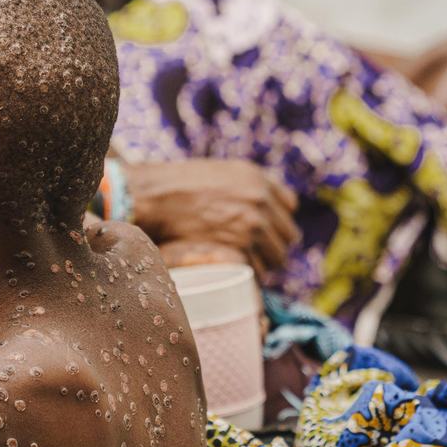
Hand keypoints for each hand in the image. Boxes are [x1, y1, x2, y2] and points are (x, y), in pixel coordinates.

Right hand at [127, 159, 299, 274]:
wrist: (156, 197)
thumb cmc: (180, 185)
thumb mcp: (223, 171)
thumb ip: (249, 184)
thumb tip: (265, 204)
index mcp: (260, 180)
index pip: (289, 206)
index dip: (277, 218)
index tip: (267, 227)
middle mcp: (261, 202)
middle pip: (288, 236)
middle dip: (273, 245)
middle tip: (255, 251)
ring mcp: (252, 226)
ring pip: (276, 258)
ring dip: (264, 264)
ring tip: (245, 266)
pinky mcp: (239, 248)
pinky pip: (257, 271)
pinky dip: (249, 275)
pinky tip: (237, 274)